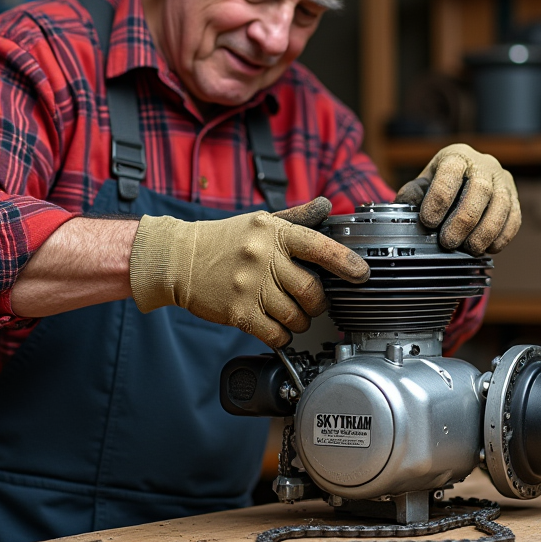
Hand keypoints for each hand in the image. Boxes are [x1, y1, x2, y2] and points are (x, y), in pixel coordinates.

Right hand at [128, 197, 368, 346]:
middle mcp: (263, 257)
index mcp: (274, 233)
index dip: (345, 262)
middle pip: (311, 290)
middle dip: (319, 302)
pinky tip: (278, 328)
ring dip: (301, 321)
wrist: (179, 259)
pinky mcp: (238, 312)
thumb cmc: (224, 240)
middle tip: (315, 303)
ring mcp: (250, 286)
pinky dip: (283, 335)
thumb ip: (297, 218)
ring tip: (295, 315)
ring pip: (296, 315)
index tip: (361, 275)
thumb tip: (327, 206)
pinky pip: (275, 333)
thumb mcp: (261, 221)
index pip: (318, 245)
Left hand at [394, 143, 520, 254]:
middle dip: (463, 220)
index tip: (428, 222)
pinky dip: (502, 236)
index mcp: (457, 156)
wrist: (464, 184)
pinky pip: (514, 218)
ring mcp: (503, 180)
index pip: (451, 171)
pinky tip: (488, 248)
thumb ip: (412, 194)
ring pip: (502, 205)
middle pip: (480, 189)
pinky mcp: (515, 198)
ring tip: (469, 249)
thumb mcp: (422, 185)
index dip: (440, 198)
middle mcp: (484, 164)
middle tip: (447, 242)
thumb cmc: (440, 186)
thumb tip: (405, 206)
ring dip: (485, 231)